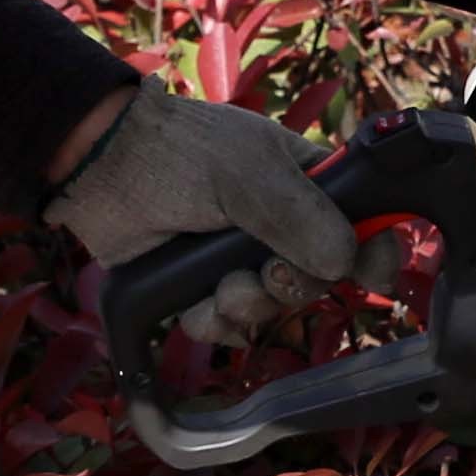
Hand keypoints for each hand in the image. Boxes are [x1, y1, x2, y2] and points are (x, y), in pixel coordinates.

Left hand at [46, 87, 362, 340]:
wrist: (100, 168)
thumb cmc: (180, 152)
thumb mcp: (248, 171)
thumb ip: (300, 215)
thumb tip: (343, 264)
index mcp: (304, 181)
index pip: (363, 219)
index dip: (375, 250)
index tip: (373, 276)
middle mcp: (279, 222)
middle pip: (318, 277)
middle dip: (291, 286)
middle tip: (264, 273)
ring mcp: (238, 255)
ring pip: (272, 306)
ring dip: (247, 306)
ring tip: (218, 288)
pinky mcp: (200, 284)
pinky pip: (229, 323)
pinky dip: (213, 322)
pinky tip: (194, 306)